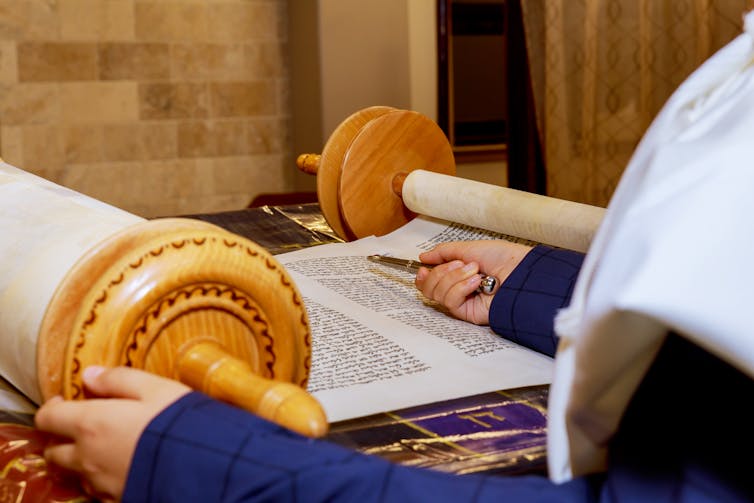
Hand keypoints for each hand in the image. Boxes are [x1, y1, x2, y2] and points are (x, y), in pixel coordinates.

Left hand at [34, 366, 190, 501]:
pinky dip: (101, 477)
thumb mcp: (155, 388)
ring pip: (75, 472)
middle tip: (81, 425)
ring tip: (105, 446)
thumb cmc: (178, 422)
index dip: (51, 408)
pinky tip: (122, 465)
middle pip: (53, 452)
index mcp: (91, 423)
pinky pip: (97, 489)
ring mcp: (100, 483)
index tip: (65, 402)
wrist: (202, 467)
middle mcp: (87, 457)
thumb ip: (118, 379)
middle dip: (61, 438)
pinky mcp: (116, 498)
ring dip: (82, 459)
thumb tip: (91, 374)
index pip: (47, 418)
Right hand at [415, 240, 531, 324]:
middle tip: (459, 264)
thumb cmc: (503, 258)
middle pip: (429, 288)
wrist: (521, 272)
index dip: (424, 275)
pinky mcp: (468, 313)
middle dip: (440, 272)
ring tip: (475, 272)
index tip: (424, 267)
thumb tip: (423, 256)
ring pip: (437, 294)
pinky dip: (460, 288)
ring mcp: (463, 301)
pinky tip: (477, 283)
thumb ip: (443, 252)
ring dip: (454, 278)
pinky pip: (450, 302)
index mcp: (458, 273)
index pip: (430, 280)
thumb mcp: (469, 247)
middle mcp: (459, 288)